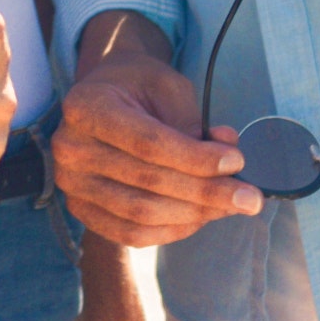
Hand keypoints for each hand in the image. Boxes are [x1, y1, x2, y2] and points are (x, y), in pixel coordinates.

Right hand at [51, 12, 254, 247]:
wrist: (105, 96)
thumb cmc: (138, 86)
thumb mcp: (167, 87)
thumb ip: (194, 123)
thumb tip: (229, 158)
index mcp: (86, 107)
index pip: (148, 143)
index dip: (197, 159)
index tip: (237, 162)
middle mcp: (69, 148)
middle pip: (148, 183)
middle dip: (207, 192)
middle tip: (250, 197)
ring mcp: (71, 184)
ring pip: (142, 214)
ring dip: (195, 215)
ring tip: (231, 205)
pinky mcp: (81, 209)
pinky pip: (131, 234)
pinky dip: (172, 231)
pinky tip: (201, 217)